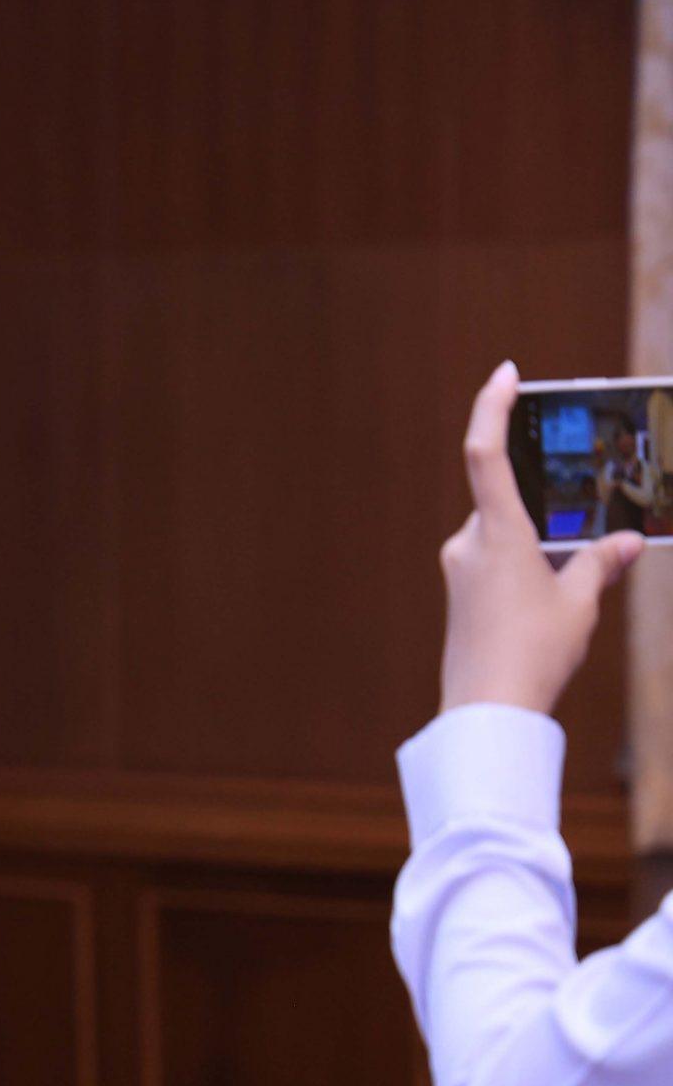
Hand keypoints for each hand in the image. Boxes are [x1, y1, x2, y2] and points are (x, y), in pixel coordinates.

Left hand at [436, 361, 644, 714]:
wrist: (486, 711)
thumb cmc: (530, 654)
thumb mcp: (580, 603)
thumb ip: (600, 564)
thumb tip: (627, 542)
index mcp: (497, 534)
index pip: (484, 454)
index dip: (491, 408)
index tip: (505, 374)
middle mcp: (468, 543)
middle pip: (508, 501)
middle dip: (548, 507)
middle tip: (582, 519)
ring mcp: (459, 568)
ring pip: (505, 535)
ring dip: (541, 545)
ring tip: (574, 585)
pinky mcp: (460, 592)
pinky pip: (496, 560)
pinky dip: (527, 564)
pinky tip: (552, 598)